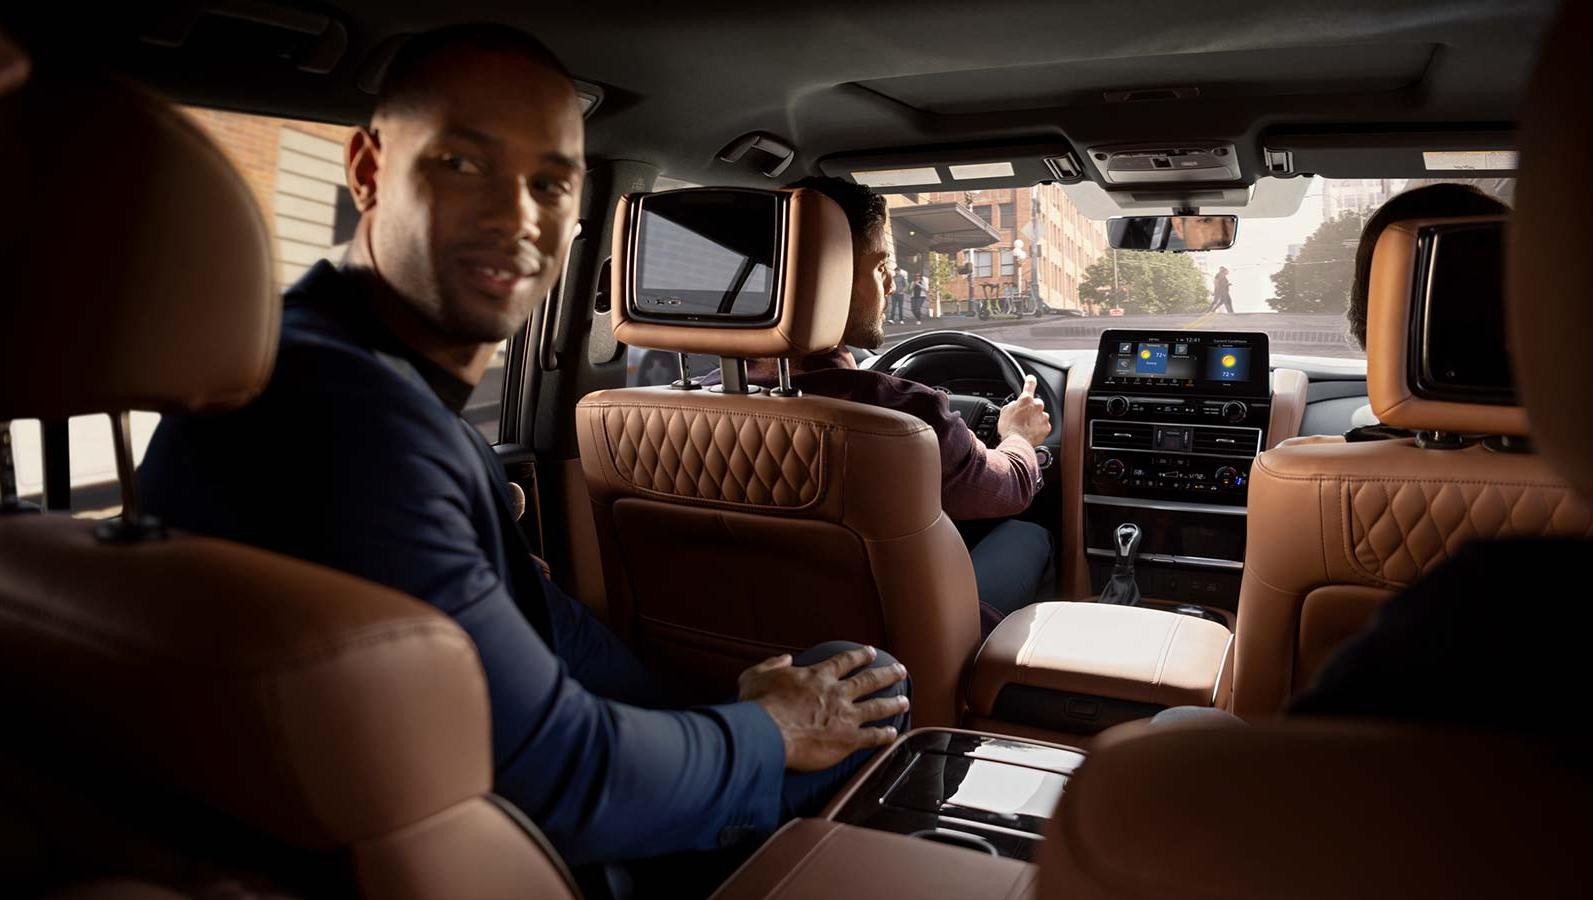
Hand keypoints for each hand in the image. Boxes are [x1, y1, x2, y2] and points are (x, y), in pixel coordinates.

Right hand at [737, 646, 908, 771]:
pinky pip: (872, 737)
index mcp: (818, 676)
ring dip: (893, 703)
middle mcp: (837, 693)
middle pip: (869, 680)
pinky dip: (885, 735)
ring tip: (905, 700)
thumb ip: (772, 664)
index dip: (859, 655)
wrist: (767, 733)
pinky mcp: (847, 740)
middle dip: (887, 674)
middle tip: (900, 670)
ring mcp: (845, 716)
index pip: (844, 662)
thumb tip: (785, 658)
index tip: (870, 652)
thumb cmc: (759, 706)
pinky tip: (894, 733)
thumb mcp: (756, 675)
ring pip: (877, 707)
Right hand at [997, 374, 1051, 445]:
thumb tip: (1016, 405)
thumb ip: (1013, 405)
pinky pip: (1043, 426)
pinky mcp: (1047, 427)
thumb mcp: (1005, 412)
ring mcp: (1043, 417)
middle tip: (1023, 418)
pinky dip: (1038, 429)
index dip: (1030, 381)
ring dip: (1035, 419)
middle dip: (1031, 409)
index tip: (1031, 378)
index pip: (1030, 385)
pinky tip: (1030, 433)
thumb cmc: (1009, 428)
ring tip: (1026, 428)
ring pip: (1040, 415)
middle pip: (1036, 404)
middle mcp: (1037, 406)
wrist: (1017, 443)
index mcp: (1026, 400)